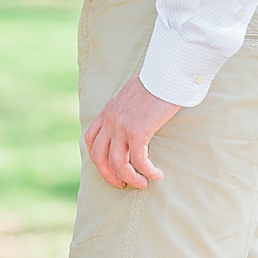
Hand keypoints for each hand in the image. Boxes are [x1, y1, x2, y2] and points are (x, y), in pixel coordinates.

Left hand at [84, 74, 179, 188]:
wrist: (167, 72)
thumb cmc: (157, 81)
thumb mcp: (133, 93)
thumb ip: (128, 107)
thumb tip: (136, 114)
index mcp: (107, 112)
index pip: (90, 140)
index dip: (97, 159)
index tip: (109, 168)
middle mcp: (110, 121)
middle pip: (98, 157)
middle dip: (108, 175)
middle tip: (122, 184)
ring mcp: (121, 126)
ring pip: (117, 163)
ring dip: (129, 178)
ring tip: (142, 184)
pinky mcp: (138, 131)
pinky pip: (138, 160)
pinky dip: (147, 171)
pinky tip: (157, 174)